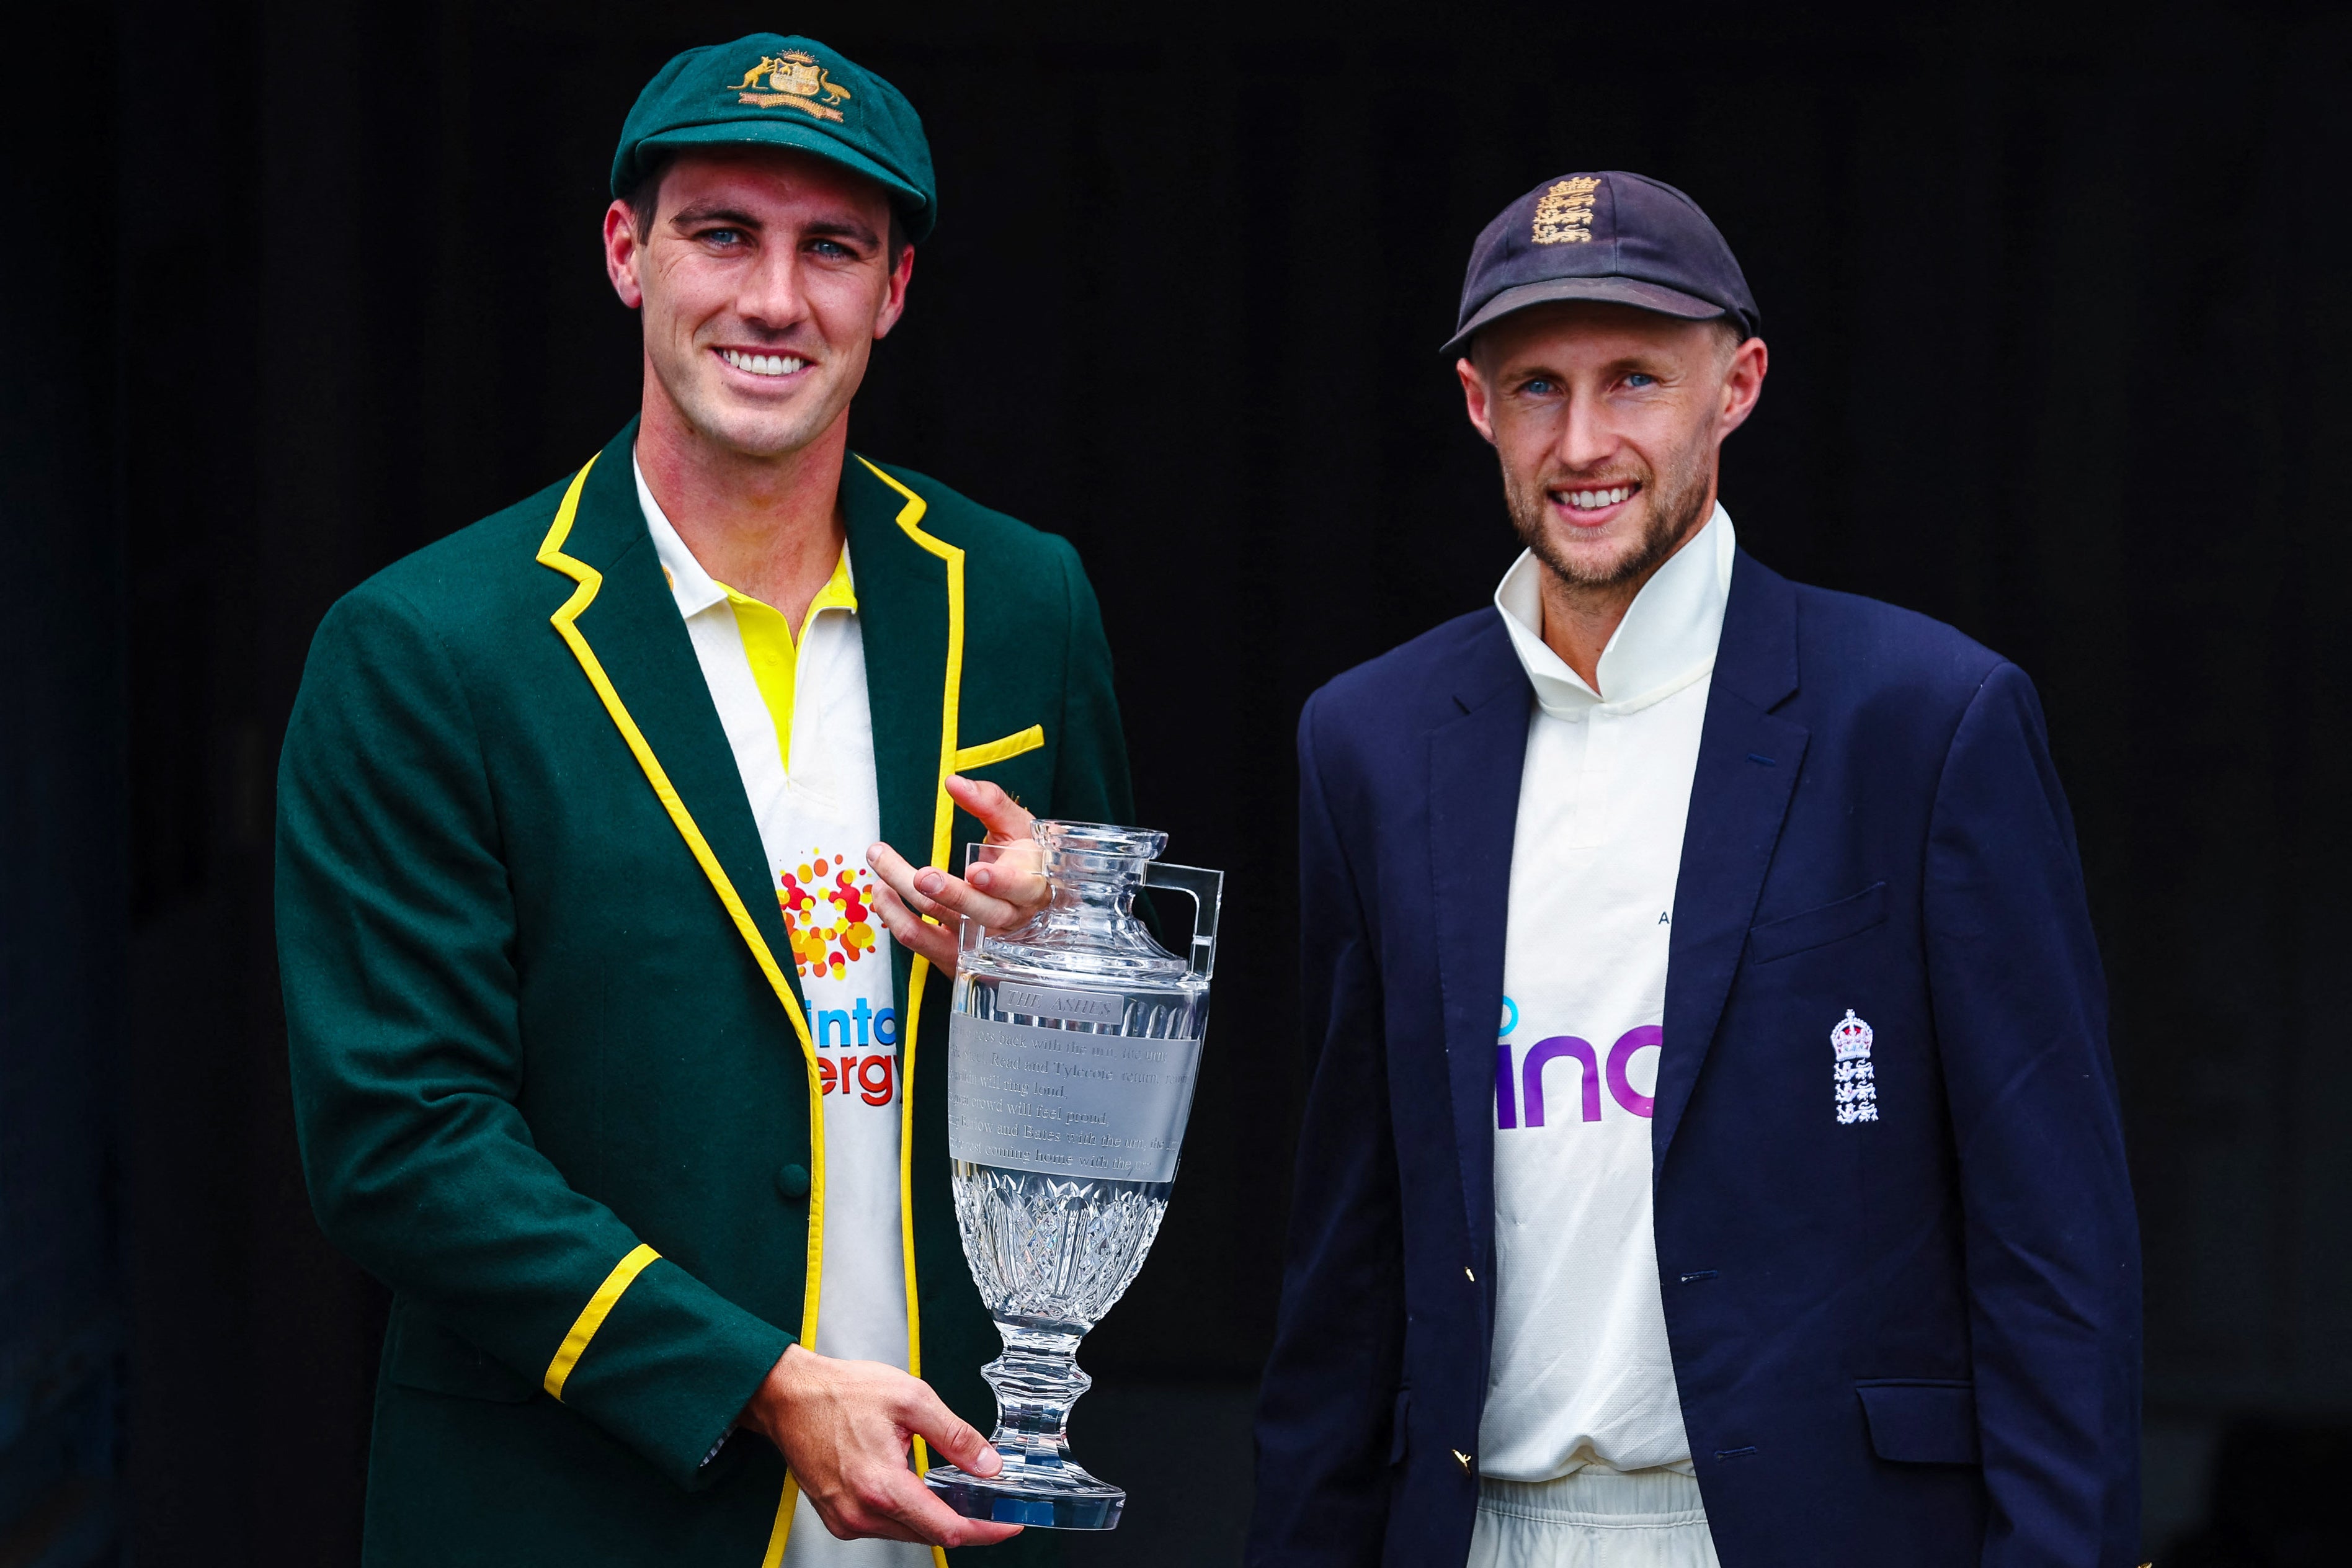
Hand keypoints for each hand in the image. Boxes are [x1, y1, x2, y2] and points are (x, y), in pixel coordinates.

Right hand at [740, 1344, 1021, 1546]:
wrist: (789, 1396)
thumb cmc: (841, 1393)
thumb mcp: (911, 1399)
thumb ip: (955, 1435)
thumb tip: (988, 1464)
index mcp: (881, 1486)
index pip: (946, 1529)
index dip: (985, 1530)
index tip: (1009, 1524)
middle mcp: (860, 1513)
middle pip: (930, 1535)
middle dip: (965, 1521)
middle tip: (990, 1502)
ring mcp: (846, 1519)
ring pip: (908, 1533)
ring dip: (935, 1516)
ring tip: (954, 1489)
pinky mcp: (838, 1517)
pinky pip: (884, 1526)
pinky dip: (908, 1513)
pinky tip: (916, 1488)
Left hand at [867, 775, 1050, 974]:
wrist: (1026, 910)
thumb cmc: (1021, 861)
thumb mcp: (1017, 827)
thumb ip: (989, 802)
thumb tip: (953, 782)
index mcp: (1030, 886)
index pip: (1020, 889)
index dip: (999, 883)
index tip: (976, 871)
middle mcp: (1008, 919)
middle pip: (978, 912)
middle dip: (949, 894)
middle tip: (921, 875)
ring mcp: (979, 943)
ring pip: (939, 922)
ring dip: (904, 893)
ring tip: (880, 861)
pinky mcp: (953, 955)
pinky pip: (918, 941)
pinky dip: (894, 915)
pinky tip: (881, 890)